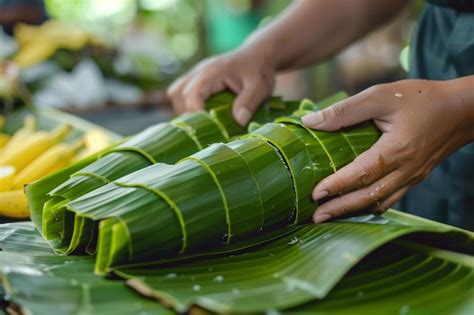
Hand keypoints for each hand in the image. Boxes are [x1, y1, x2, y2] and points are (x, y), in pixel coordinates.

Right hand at [167, 46, 274, 125]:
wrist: (257, 54)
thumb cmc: (259, 70)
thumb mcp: (260, 87)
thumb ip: (249, 102)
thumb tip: (239, 121)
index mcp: (211, 73)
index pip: (192, 95)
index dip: (196, 114)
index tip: (208, 128)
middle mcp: (198, 72)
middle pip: (177, 95)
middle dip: (188, 115)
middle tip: (205, 129)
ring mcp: (195, 75)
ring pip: (174, 93)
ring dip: (182, 110)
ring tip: (201, 123)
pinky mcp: (196, 80)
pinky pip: (180, 92)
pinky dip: (185, 105)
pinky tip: (201, 116)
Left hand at [302, 78, 473, 222]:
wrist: (463, 109)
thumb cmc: (421, 99)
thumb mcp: (380, 95)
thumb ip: (344, 110)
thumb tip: (310, 121)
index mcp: (396, 150)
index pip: (361, 174)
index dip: (336, 186)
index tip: (315, 195)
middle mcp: (406, 170)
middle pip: (368, 197)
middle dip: (340, 208)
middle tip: (315, 217)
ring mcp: (412, 177)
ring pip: (380, 202)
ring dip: (354, 211)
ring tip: (330, 216)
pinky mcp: (415, 178)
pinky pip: (391, 199)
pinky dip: (371, 206)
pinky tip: (357, 206)